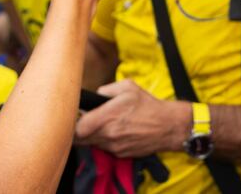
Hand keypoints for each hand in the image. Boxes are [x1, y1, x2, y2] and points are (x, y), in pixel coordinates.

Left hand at [75, 79, 189, 157]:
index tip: (74, 116)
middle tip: (82, 120)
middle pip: (80, 139)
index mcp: (108, 117)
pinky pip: (104, 148)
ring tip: (99, 125)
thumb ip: (105, 89)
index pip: (77, 128)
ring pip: (91, 144)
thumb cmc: (148, 105)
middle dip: (78, 130)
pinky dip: (104, 141)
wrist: (168, 126)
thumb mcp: (127, 87)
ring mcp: (114, 146)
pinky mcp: (120, 153)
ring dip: (91, 136)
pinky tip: (113, 132)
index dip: (72, 123)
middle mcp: (109, 134)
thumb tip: (94, 95)